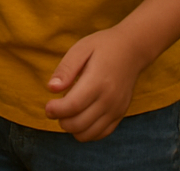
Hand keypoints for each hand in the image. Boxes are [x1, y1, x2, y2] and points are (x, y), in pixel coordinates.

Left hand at [43, 26, 143, 140]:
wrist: (132, 50)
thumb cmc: (103, 46)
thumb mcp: (81, 49)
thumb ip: (66, 69)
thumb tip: (51, 88)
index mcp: (98, 81)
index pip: (73, 105)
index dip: (56, 110)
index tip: (47, 106)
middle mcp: (109, 100)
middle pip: (80, 124)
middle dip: (61, 120)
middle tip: (53, 109)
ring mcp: (117, 109)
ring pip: (90, 133)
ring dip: (72, 128)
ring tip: (66, 112)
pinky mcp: (120, 114)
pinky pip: (102, 133)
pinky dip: (87, 132)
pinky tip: (80, 118)